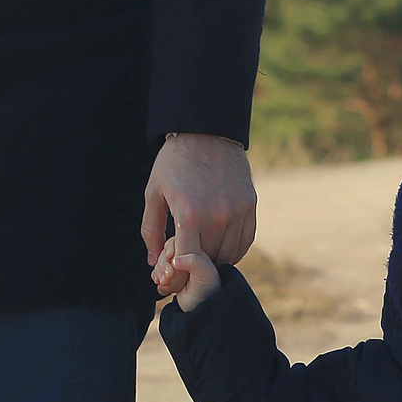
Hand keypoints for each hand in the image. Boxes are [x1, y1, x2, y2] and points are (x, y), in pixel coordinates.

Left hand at [141, 133, 256, 273]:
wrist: (206, 132)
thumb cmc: (174, 163)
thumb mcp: (154, 193)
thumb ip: (151, 230)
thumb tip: (153, 262)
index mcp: (190, 215)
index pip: (188, 260)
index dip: (179, 270)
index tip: (174, 268)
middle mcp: (217, 217)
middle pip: (208, 259)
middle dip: (195, 265)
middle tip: (186, 262)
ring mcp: (237, 212)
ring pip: (228, 253)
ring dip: (215, 258)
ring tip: (203, 254)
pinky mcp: (250, 205)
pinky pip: (245, 241)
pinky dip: (234, 250)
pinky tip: (222, 249)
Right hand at [155, 242, 221, 310]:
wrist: (202, 309)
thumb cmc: (209, 290)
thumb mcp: (205, 274)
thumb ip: (193, 262)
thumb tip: (175, 260)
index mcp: (196, 250)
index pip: (178, 241)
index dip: (171, 248)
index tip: (170, 258)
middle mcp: (186, 256)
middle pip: (166, 251)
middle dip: (163, 263)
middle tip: (167, 277)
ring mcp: (177, 266)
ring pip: (160, 262)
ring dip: (159, 272)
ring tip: (165, 283)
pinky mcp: (170, 276)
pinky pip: (157, 272)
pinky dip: (157, 278)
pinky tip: (163, 287)